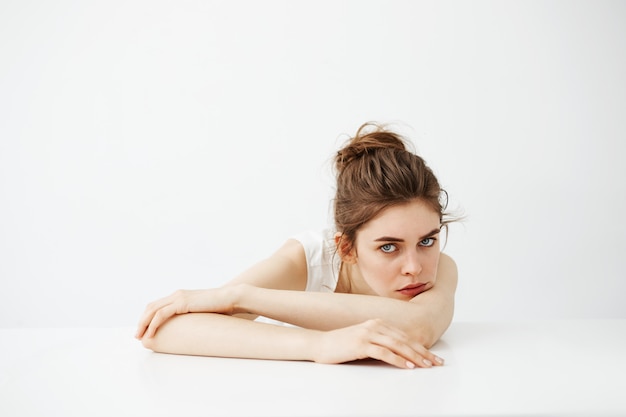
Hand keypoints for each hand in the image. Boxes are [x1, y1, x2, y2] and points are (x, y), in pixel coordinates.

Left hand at [135, 286, 239, 339]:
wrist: (231, 298)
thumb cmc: (221, 307)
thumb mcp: (202, 312)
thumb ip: (193, 316)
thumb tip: (191, 329)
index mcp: (181, 295)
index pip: (157, 305)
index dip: (148, 317)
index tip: (144, 329)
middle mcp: (177, 294)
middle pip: (151, 307)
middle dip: (142, 321)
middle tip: (138, 335)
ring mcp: (179, 297)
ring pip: (153, 310)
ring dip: (143, 324)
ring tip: (140, 337)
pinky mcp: (182, 303)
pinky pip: (161, 314)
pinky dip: (153, 324)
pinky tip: (150, 334)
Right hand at [313, 318, 443, 368]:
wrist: (320, 344)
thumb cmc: (342, 345)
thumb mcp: (365, 340)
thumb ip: (381, 342)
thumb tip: (400, 354)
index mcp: (378, 323)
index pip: (404, 336)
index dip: (420, 347)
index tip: (432, 357)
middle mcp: (375, 325)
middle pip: (404, 340)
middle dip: (422, 352)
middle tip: (436, 363)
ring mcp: (368, 333)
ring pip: (397, 345)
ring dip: (414, 356)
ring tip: (426, 365)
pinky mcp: (361, 343)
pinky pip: (384, 352)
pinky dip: (398, 360)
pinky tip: (407, 366)